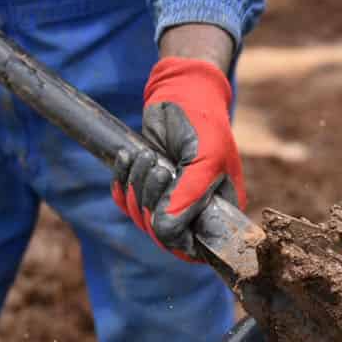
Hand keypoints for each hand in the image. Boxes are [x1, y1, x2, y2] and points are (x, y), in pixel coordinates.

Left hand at [112, 26, 242, 259]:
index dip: (177, 239)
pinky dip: (121, 181)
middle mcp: (195, 210)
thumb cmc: (203, 123)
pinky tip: (128, 158)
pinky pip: (125, 202)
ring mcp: (169, 200)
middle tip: (158, 167)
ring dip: (136, 186)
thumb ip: (189, 196)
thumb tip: (166, 232)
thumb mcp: (205, 158)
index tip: (166, 213)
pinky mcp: (146, 186)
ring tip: (145, 156)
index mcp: (219, 210)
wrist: (180, 92)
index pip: (196, 248)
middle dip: (151, 200)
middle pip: (162, 236)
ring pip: (140, 219)